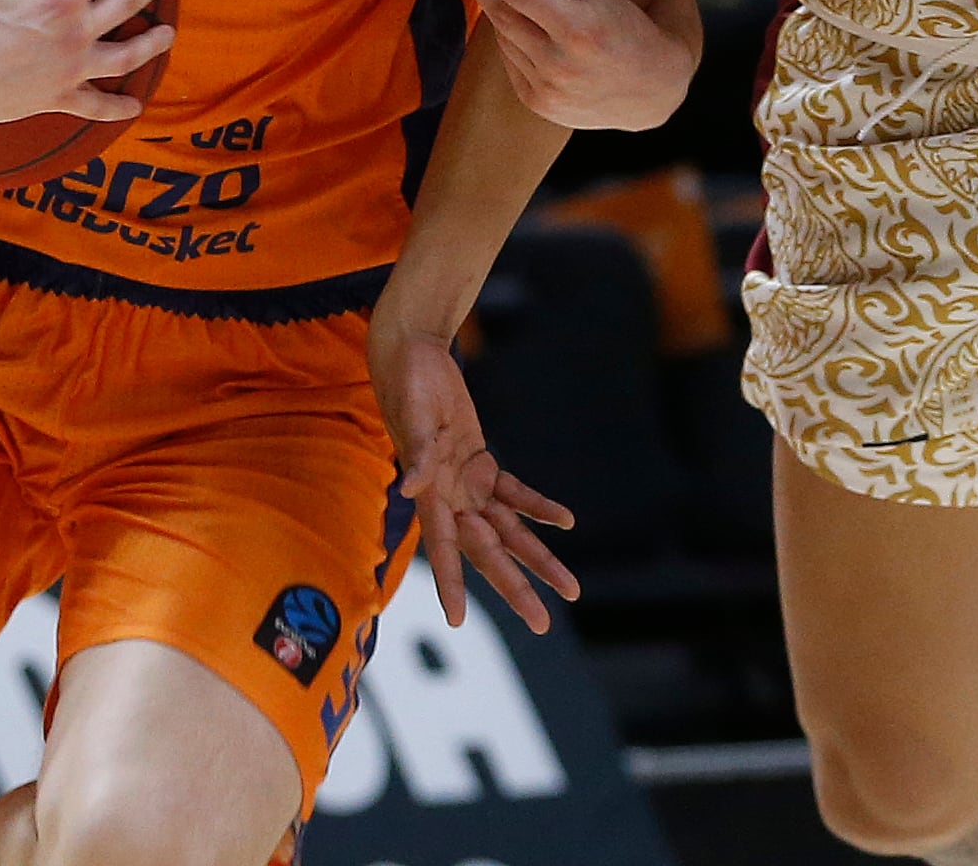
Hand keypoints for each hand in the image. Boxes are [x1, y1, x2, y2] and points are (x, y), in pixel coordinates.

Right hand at [368, 317, 578, 631]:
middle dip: (515, 587)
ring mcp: (467, 482)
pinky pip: (514, 493)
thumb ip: (417, 452)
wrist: (412, 352)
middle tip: (542, 624)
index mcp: (431, 492)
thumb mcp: (413, 413)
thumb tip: (409, 488)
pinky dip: (537, 508)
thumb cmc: (408, 380)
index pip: (444, 547)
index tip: (458, 621)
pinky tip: (564, 523)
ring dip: (537, 558)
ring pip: (509, 531)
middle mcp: (450, 496)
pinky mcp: (481, 462)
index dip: (451, 583)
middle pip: (488, 551)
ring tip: (569, 589)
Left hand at [450, 0, 698, 130]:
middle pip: (501, 13)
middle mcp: (558, 63)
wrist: (652, 87)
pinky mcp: (539, 104)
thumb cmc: (625, 24)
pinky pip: (510, 62)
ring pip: (502, 37)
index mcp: (577, 28)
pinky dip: (512, 42)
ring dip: (501, 14)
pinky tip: (529, 33)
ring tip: (519, 2)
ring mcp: (547, 88)